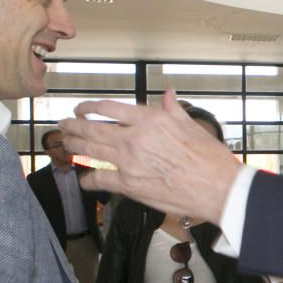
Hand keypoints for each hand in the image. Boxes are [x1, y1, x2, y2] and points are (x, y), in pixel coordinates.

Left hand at [59, 90, 239, 224]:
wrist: (217, 188)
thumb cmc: (210, 159)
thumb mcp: (192, 126)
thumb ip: (173, 109)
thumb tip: (169, 94)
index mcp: (150, 120)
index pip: (109, 108)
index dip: (89, 107)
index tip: (82, 109)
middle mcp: (135, 139)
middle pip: (92, 129)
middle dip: (73, 126)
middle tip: (64, 125)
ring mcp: (129, 163)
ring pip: (90, 152)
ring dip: (74, 147)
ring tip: (67, 143)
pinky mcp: (129, 185)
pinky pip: (98, 179)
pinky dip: (88, 178)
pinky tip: (84, 178)